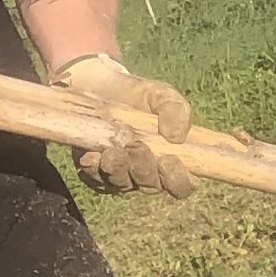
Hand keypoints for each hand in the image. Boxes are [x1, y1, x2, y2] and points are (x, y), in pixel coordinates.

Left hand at [57, 52, 198, 197]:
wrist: (103, 90)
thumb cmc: (142, 96)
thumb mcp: (163, 96)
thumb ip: (176, 112)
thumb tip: (177, 137)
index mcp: (173, 161)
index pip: (182, 184)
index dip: (177, 179)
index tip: (168, 159)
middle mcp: (149, 174)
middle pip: (150, 186)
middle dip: (143, 169)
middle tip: (136, 147)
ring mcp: (122, 176)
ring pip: (122, 184)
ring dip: (118, 169)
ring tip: (112, 150)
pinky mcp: (97, 174)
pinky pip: (97, 180)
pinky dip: (95, 169)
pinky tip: (92, 155)